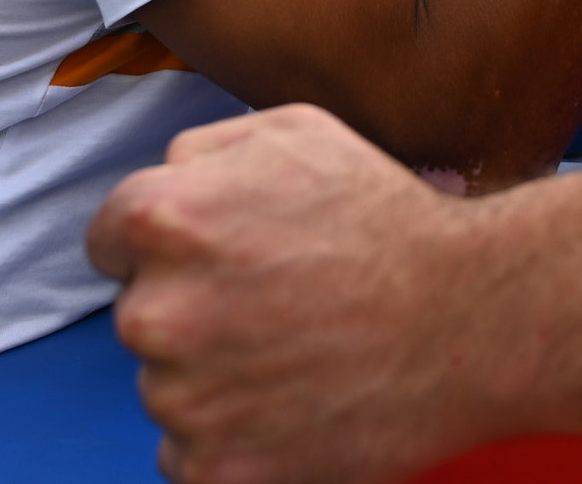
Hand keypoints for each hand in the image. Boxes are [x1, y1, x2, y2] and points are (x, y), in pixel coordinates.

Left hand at [91, 105, 500, 483]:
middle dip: (195, 308)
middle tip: (277, 304)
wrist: (470, 319)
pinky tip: (294, 403)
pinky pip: (192, 453)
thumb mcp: (297, 132)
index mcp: (165, 218)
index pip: (110, 241)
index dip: (170, 246)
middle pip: (142, 315)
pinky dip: (235, 437)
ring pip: (168, 385)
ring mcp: (181, 397)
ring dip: (215, 375)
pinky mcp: (213, 467)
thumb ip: (203, 151)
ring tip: (299, 352)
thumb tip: (162, 182)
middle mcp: (155, 310)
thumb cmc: (388, 222)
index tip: (220, 260)